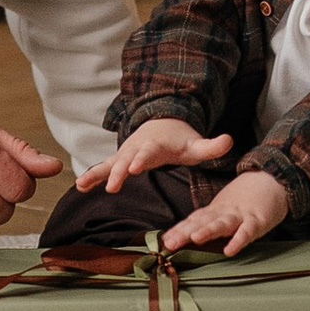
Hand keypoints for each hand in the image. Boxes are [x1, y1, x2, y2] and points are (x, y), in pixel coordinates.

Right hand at [78, 118, 234, 192]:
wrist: (163, 124)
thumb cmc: (180, 140)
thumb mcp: (197, 144)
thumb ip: (212, 146)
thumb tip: (229, 140)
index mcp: (157, 144)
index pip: (149, 152)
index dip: (141, 159)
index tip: (134, 168)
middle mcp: (138, 147)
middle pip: (126, 159)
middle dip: (119, 171)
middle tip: (113, 186)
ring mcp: (126, 153)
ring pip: (110, 163)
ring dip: (98, 173)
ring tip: (83, 185)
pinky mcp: (120, 159)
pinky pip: (104, 167)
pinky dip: (93, 175)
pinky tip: (80, 186)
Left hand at [161, 167, 291, 257]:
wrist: (273, 178)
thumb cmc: (247, 197)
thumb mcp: (225, 208)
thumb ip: (209, 220)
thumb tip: (188, 235)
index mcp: (215, 210)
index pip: (194, 220)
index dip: (179, 229)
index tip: (164, 240)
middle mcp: (224, 212)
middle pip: (203, 222)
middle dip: (185, 232)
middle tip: (170, 243)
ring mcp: (241, 215)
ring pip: (222, 224)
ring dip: (208, 231)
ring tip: (195, 238)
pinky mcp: (258, 220)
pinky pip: (247, 232)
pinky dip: (238, 240)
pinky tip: (230, 250)